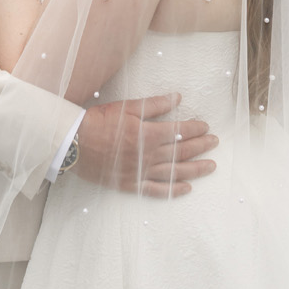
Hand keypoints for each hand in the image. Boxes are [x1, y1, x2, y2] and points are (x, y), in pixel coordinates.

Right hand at [76, 94, 217, 197]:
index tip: (206, 127)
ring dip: (195, 169)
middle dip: (200, 146)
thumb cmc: (99, 122)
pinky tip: (186, 189)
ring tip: (210, 166)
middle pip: (180, 152)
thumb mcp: (127, 107)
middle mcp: (147, 155)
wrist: (74, 143)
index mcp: (147, 134)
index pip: (179, 132)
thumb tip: (178, 98)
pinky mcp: (131, 184)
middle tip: (215, 143)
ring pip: (174, 172)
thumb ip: (154, 104)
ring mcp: (140, 172)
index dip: (195, 129)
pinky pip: (156, 190)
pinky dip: (172, 190)